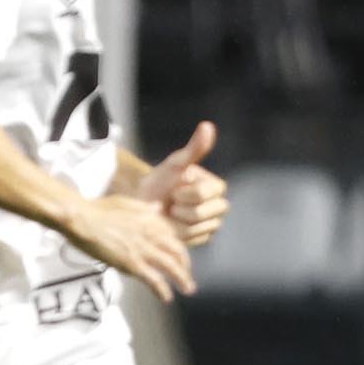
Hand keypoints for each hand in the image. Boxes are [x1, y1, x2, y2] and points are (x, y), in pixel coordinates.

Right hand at [63, 195, 192, 302]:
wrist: (81, 217)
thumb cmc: (97, 209)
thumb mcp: (126, 203)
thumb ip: (145, 208)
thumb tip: (158, 207)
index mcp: (151, 220)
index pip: (173, 236)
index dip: (177, 247)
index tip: (178, 254)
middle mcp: (152, 234)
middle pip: (178, 251)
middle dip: (185, 265)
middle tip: (187, 274)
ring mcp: (143, 249)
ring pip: (172, 267)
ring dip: (183, 279)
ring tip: (188, 289)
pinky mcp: (132, 263)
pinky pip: (154, 279)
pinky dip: (163, 290)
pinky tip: (167, 298)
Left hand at [135, 121, 227, 246]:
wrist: (144, 205)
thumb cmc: (159, 183)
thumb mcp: (175, 164)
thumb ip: (195, 148)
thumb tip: (208, 125)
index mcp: (216, 187)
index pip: (205, 194)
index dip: (185, 193)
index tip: (174, 188)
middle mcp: (219, 206)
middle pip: (202, 213)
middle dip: (180, 208)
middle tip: (171, 202)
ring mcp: (213, 224)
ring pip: (196, 228)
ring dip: (176, 221)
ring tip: (170, 214)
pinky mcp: (203, 238)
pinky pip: (192, 239)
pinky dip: (177, 233)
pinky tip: (172, 225)